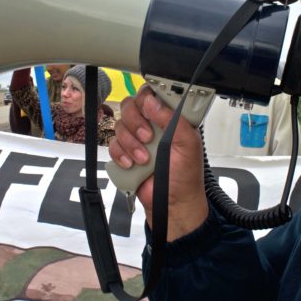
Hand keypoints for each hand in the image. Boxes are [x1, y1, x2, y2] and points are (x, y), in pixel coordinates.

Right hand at [109, 86, 207, 240]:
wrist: (172, 205)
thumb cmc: (185, 177)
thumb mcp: (188, 145)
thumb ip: (173, 119)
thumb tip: (153, 101)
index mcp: (170, 119)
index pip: (153, 95)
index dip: (148, 99)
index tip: (150, 110)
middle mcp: (152, 125)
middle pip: (131, 105)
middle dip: (137, 122)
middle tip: (148, 137)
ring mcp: (137, 139)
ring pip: (120, 125)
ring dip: (131, 143)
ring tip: (144, 159)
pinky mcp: (124, 154)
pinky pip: (112, 145)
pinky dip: (121, 155)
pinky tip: (132, 165)